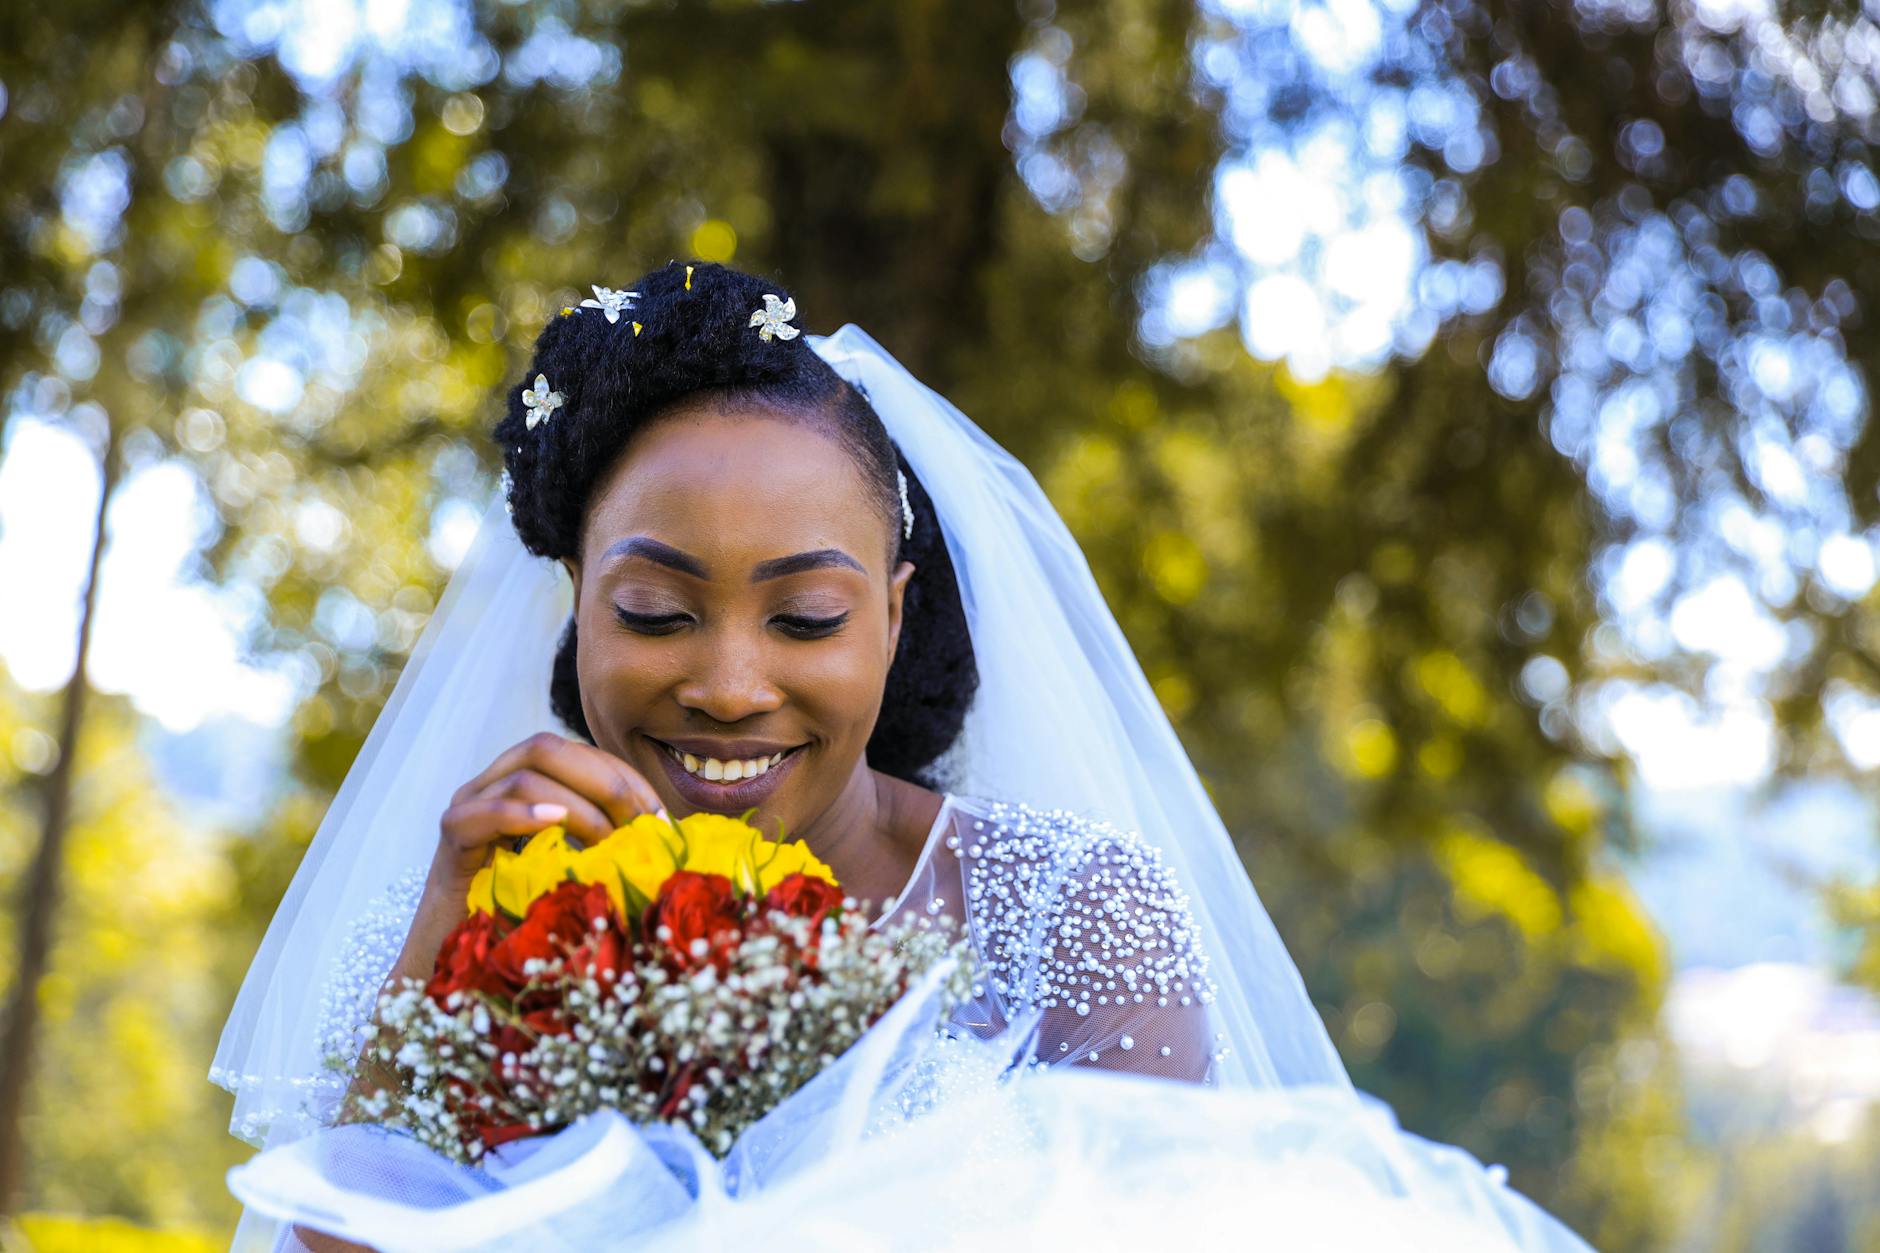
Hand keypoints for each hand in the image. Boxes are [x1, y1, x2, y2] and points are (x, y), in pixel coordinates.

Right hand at [434, 730, 662, 895]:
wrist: (453, 958)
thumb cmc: (521, 917)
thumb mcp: (575, 872)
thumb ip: (608, 845)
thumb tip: (667, 837)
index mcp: (527, 783)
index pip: (583, 756)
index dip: (626, 779)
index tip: (661, 820)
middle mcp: (493, 784)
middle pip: (550, 750)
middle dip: (606, 783)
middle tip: (641, 827)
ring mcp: (468, 806)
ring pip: (525, 777)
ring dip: (579, 808)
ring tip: (609, 843)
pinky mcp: (450, 839)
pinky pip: (484, 812)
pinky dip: (524, 815)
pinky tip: (556, 826)